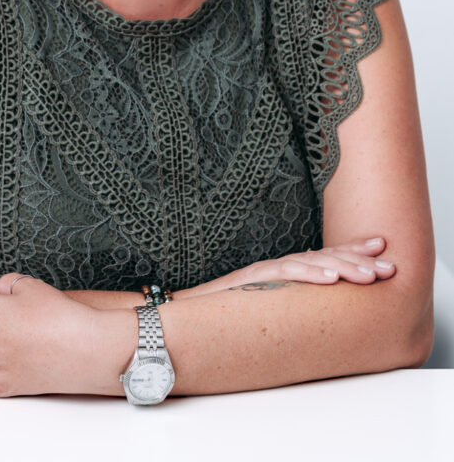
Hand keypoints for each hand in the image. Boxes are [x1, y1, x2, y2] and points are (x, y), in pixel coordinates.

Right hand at [187, 236, 395, 295]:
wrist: (176, 315)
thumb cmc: (213, 316)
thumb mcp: (256, 309)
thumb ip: (279, 302)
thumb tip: (306, 311)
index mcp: (277, 274)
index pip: (320, 258)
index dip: (350, 251)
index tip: (378, 246)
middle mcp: (272, 268)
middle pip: (321, 257)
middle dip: (357, 258)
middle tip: (387, 263)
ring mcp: (261, 271)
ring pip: (309, 263)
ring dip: (343, 267)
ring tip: (369, 274)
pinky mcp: (250, 280)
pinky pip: (283, 274)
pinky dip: (308, 274)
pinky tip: (330, 278)